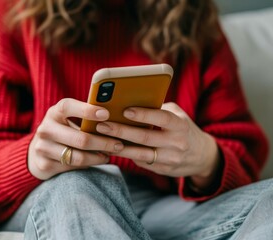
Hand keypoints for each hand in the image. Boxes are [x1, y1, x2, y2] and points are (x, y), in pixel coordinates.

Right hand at [28, 98, 123, 179]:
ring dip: (98, 157)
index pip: (67, 107)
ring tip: (110, 154)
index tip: (106, 114)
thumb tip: (112, 116)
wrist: (38, 151)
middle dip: (103, 142)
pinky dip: (90, 164)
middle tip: (118, 144)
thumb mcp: (67, 119)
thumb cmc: (62, 130)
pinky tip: (98, 160)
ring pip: (78, 157)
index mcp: (53, 113)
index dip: (87, 110)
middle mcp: (45, 129)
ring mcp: (43, 148)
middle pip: (80, 138)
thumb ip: (84, 117)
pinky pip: (73, 167)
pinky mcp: (45, 165)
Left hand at [96, 102, 220, 190]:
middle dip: (121, 130)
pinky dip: (126, 154)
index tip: (125, 110)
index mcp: (180, 125)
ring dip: (119, 146)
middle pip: (145, 137)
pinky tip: (111, 148)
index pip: (162, 118)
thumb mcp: (178, 115)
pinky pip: (141, 162)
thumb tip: (131, 102)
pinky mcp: (162, 170)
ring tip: (101, 138)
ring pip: (140, 153)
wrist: (201, 156)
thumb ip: (159, 109)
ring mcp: (170, 159)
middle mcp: (176, 143)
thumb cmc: (183, 128)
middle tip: (102, 125)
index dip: (144, 114)